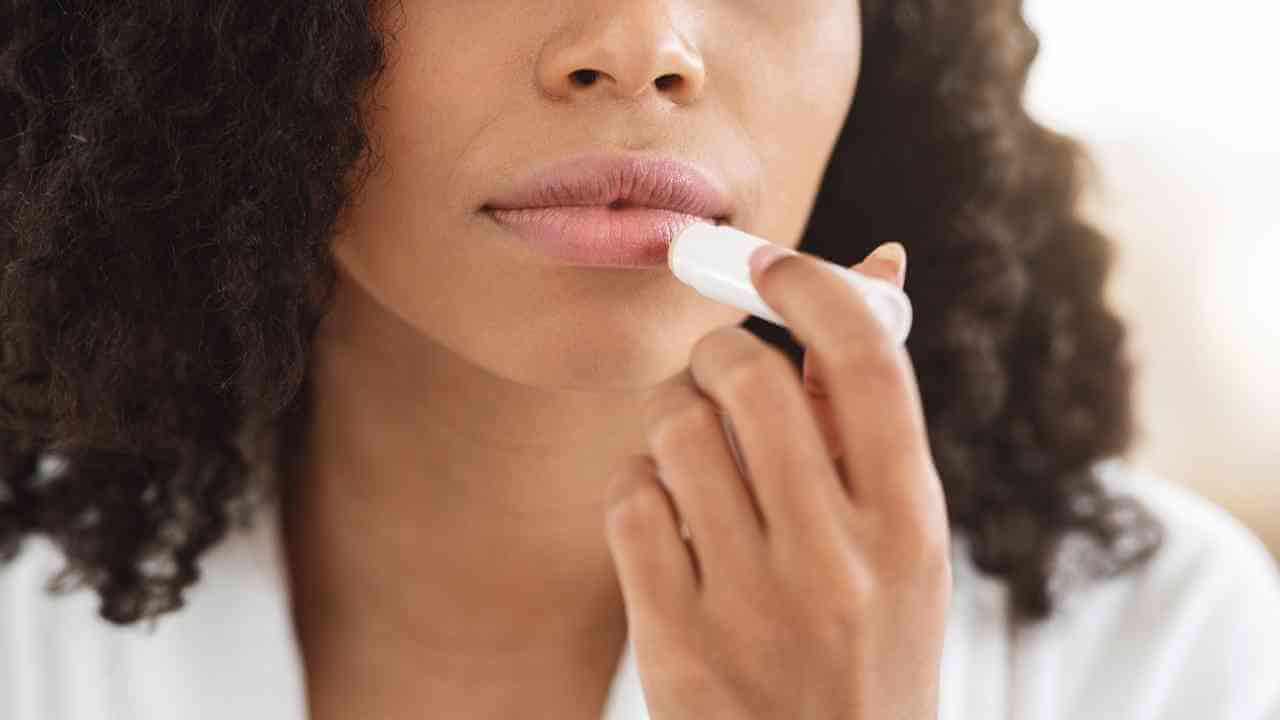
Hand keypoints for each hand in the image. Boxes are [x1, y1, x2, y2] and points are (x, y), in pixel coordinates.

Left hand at [604, 242, 950, 719]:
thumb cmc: (863, 645)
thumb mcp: (900, 543)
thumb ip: (872, 412)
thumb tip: (876, 263)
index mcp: (910, 524)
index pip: (867, 360)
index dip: (811, 284)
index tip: (769, 263)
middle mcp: (839, 561)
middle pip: (750, 378)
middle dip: (716, 354)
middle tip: (716, 374)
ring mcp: (753, 605)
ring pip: (676, 430)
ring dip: (672, 420)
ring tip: (692, 457)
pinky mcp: (677, 639)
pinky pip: (629, 499)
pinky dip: (638, 489)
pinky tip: (665, 520)